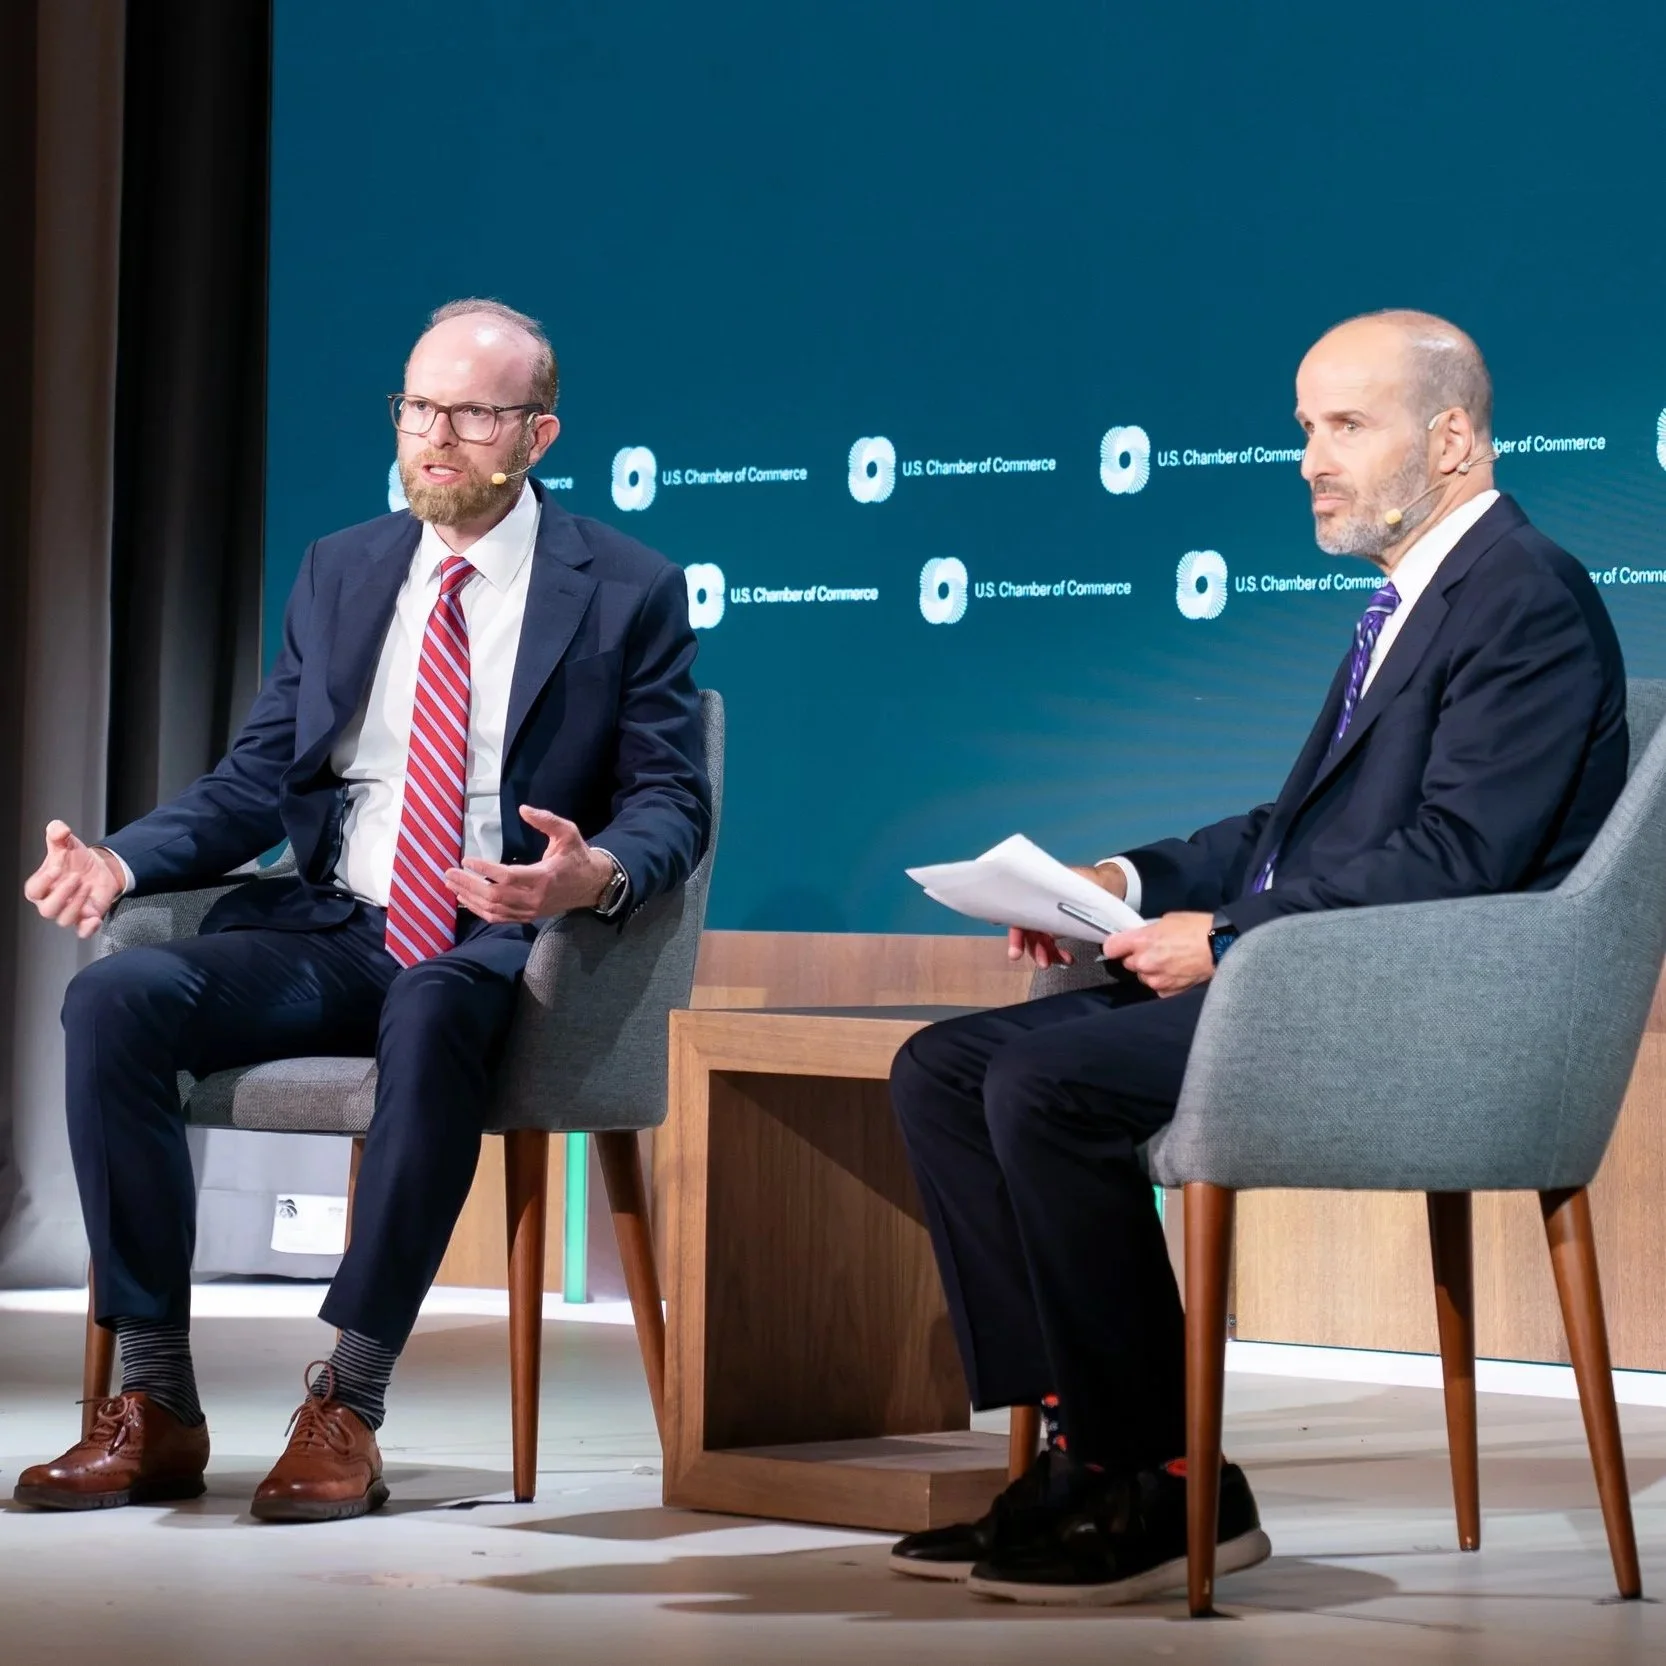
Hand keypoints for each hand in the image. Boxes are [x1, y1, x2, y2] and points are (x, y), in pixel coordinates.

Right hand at [23, 821, 124, 938]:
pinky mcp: (86, 919)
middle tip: (77, 877)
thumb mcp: (67, 843)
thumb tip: (58, 828)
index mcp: (41, 886)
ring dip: (77, 903)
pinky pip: (82, 932)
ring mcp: (69, 912)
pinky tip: (94, 917)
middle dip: (62, 894)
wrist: (101, 868)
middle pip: (47, 910)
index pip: (33, 891)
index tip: (58, 867)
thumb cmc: (77, 860)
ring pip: (64, 919)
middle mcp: (52, 902)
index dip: (44, 881)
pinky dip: (88, 928)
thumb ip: (58, 834)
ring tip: (88, 885)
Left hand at [442, 806, 612, 923]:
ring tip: (451, 885)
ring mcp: (530, 910)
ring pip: (493, 909)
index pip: (507, 877)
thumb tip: (523, 809)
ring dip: (469, 898)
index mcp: (543, 877)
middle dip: (468, 884)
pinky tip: (466, 899)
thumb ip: (546, 820)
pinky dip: (480, 910)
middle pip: (494, 895)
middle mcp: (535, 898)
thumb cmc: (577, 856)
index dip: (485, 870)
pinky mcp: (528, 916)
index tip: (466, 860)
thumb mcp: (568, 832)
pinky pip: (499, 917)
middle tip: (449, 873)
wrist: (592, 885)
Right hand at [1006, 862, 1127, 966]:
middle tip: (1043, 963)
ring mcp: (1048, 917)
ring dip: (1046, 954)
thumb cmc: (1094, 881)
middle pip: (1027, 931)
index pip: (1019, 915)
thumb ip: (1069, 900)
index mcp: (1039, 893)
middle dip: (1034, 949)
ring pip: (1039, 940)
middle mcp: (1039, 905)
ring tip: (1062, 962)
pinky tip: (1068, 959)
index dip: (1016, 934)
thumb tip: (1060, 919)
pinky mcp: (1059, 926)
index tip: (1016, 952)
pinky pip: (1051, 944)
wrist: (1109, 883)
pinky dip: (1057, 954)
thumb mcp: (1082, 887)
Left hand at [1100, 911, 1214, 997]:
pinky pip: (1157, 986)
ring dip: (1150, 970)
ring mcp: (1156, 979)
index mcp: (1141, 942)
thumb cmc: (1197, 928)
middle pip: (1127, 963)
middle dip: (1137, 957)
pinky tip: (1176, 971)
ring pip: (1142, 976)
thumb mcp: (1166, 921)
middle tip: (1154, 950)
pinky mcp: (1167, 991)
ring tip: (1169, 961)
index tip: (1119, 945)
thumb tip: (1139, 938)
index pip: (1110, 948)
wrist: (1220, 946)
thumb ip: (1147, 932)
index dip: (1115, 946)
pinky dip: (1163, 981)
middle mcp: (1144, 963)